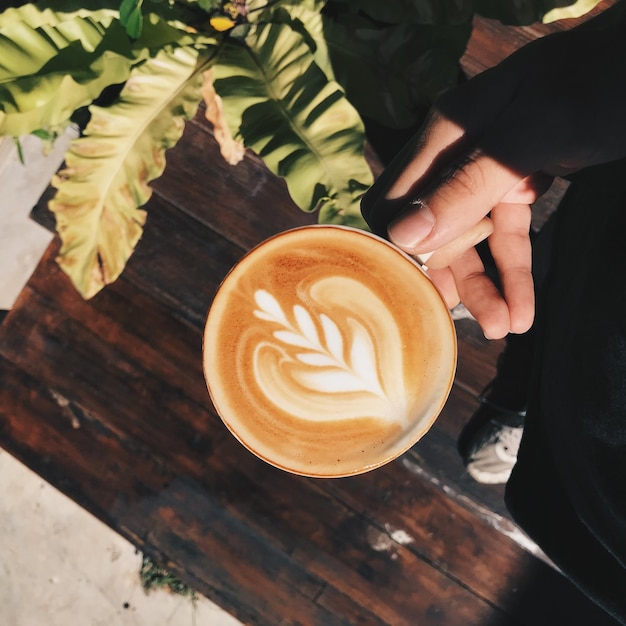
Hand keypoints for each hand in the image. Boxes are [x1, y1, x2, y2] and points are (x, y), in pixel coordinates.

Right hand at [361, 2, 625, 338]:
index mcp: (443, 135)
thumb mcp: (530, 135)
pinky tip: (523, 308)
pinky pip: (505, 234)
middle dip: (448, 277)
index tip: (414, 289)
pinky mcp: (515, 184)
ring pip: (468, 239)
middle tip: (472, 323)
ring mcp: (485, 172)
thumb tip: (401, 238)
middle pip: (430, 230)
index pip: (389, 202)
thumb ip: (465, 185)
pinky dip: (514, 270)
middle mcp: (454, 156)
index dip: (395, 248)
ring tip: (504, 329)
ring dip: (483, 284)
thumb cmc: (593, 86)